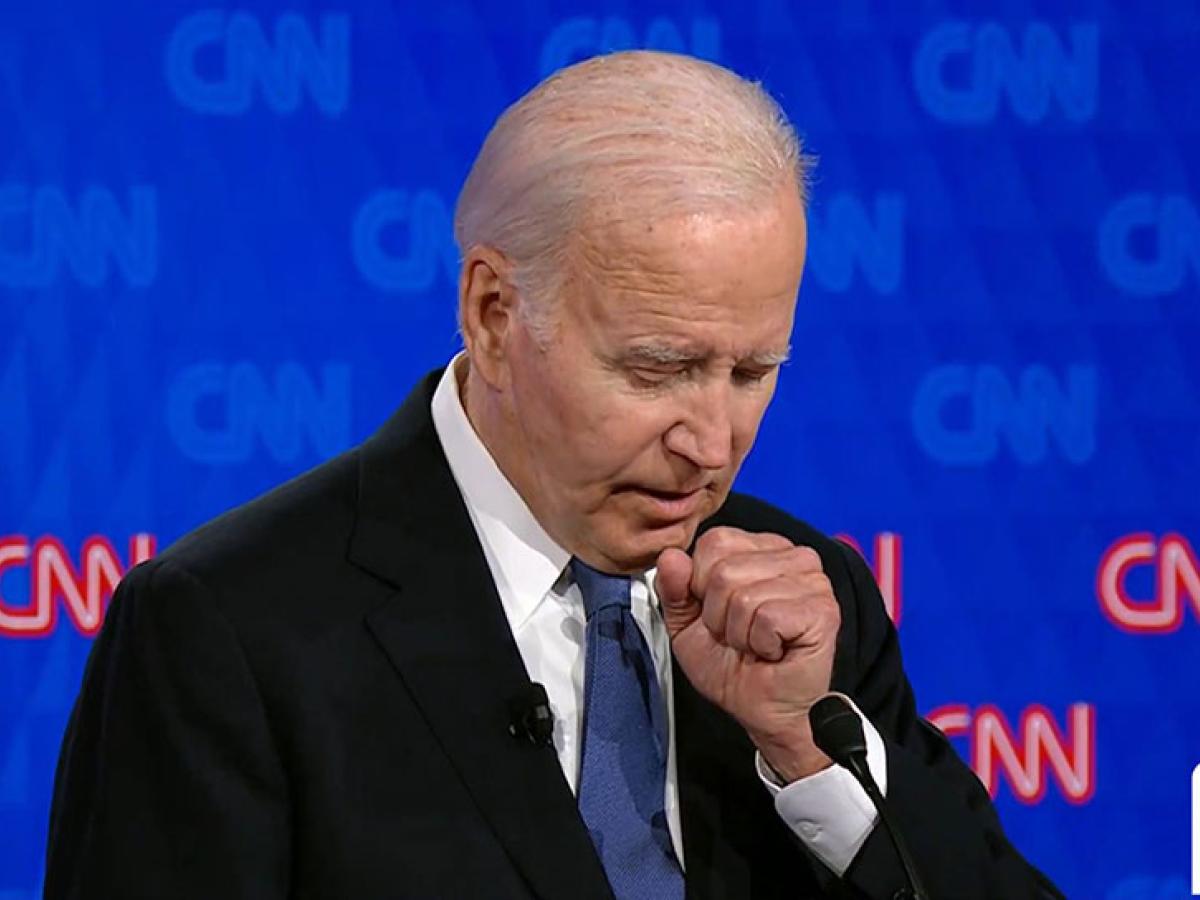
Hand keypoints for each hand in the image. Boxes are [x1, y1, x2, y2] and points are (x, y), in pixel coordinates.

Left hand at [655, 527, 840, 782]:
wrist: (761, 711)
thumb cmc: (731, 666)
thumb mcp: (686, 624)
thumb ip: (674, 588)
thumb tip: (670, 556)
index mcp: (762, 548)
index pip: (714, 541)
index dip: (700, 584)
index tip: (717, 613)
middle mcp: (793, 557)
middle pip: (723, 569)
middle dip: (717, 614)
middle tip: (738, 636)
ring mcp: (813, 581)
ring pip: (743, 596)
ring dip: (738, 632)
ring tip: (755, 644)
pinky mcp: (822, 610)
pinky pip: (765, 617)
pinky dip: (758, 643)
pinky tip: (773, 651)